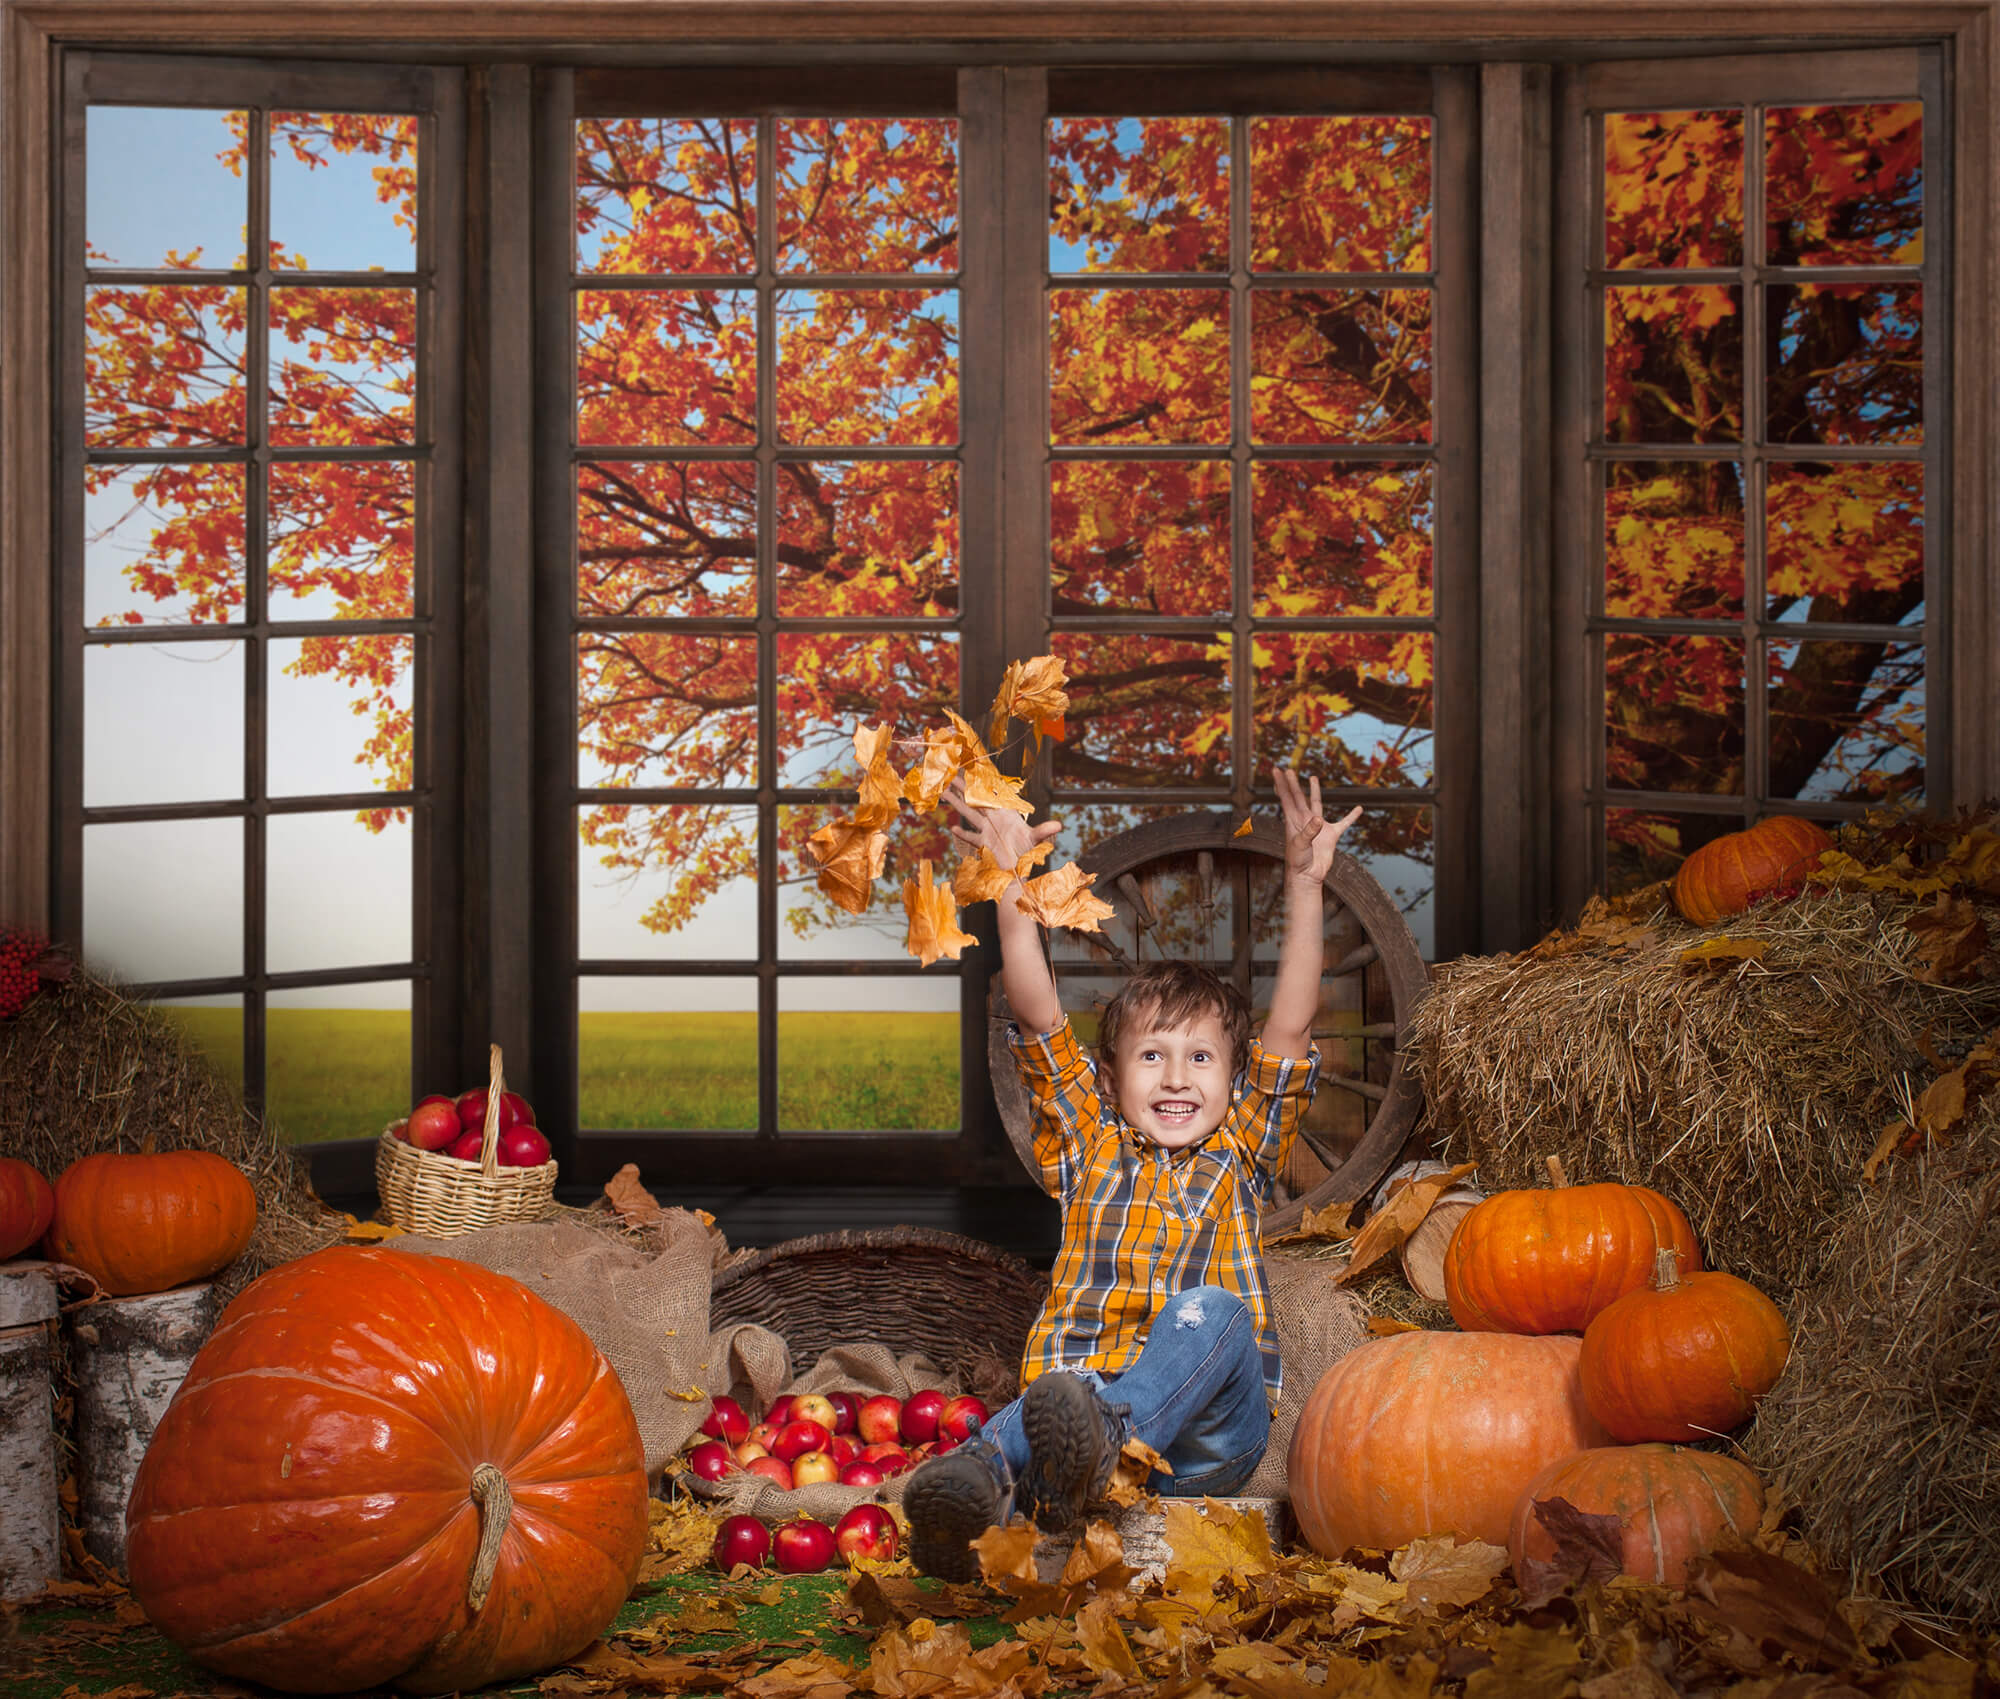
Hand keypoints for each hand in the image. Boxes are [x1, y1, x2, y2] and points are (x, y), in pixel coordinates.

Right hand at [943, 780, 1059, 877]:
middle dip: (963, 789)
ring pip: (969, 815)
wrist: (1025, 870)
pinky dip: (963, 834)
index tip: (972, 771)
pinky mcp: (985, 845)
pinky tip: (953, 829)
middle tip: (951, 775)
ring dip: (957, 804)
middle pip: (976, 801)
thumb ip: (1044, 831)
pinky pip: (972, 837)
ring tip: (944, 793)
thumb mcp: (1037, 839)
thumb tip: (1059, 825)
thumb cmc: (1031, 852)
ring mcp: (988, 831)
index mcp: (1006, 813)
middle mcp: (995, 820)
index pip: (991, 794)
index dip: (981, 783)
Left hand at [1274, 767, 1360, 886]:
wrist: (1308, 876)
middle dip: (1293, 784)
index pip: (1287, 798)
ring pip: (1316, 804)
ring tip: (1313, 778)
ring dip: (1315, 791)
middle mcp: (1304, 821)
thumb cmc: (1298, 862)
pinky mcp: (1330, 835)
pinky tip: (1359, 809)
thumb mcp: (1301, 846)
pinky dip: (1351, 816)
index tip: (1277, 770)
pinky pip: (1344, 823)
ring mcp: (1318, 827)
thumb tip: (1319, 819)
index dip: (1282, 784)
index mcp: (1293, 821)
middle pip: (1298, 797)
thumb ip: (1309, 832)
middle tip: (1290, 769)